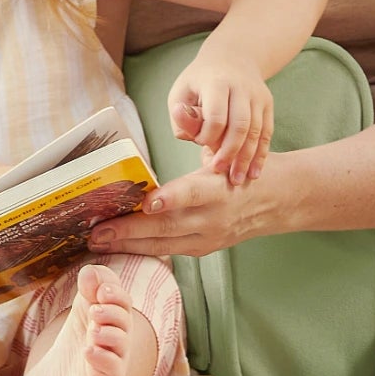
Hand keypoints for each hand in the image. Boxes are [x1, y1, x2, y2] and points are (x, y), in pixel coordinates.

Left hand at [89, 162, 284, 258]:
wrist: (277, 198)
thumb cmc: (241, 167)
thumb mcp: (223, 150)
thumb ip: (198, 145)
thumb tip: (172, 124)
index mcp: (219, 188)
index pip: (192, 193)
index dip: (170, 198)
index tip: (146, 202)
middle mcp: (214, 217)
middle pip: (168, 227)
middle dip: (129, 231)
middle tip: (97, 232)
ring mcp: (209, 238)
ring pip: (164, 245)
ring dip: (129, 245)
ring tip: (98, 242)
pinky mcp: (204, 248)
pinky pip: (169, 251)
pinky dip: (143, 249)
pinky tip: (118, 246)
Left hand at [166, 54, 274, 185]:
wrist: (233, 57)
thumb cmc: (200, 81)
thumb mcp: (182, 92)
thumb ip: (182, 118)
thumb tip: (189, 134)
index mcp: (217, 82)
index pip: (216, 116)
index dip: (208, 137)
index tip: (200, 145)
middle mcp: (241, 87)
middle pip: (240, 125)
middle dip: (230, 152)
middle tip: (220, 173)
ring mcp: (257, 96)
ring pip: (256, 131)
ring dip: (247, 158)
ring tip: (238, 180)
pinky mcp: (267, 104)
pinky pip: (266, 132)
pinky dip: (260, 154)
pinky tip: (254, 172)